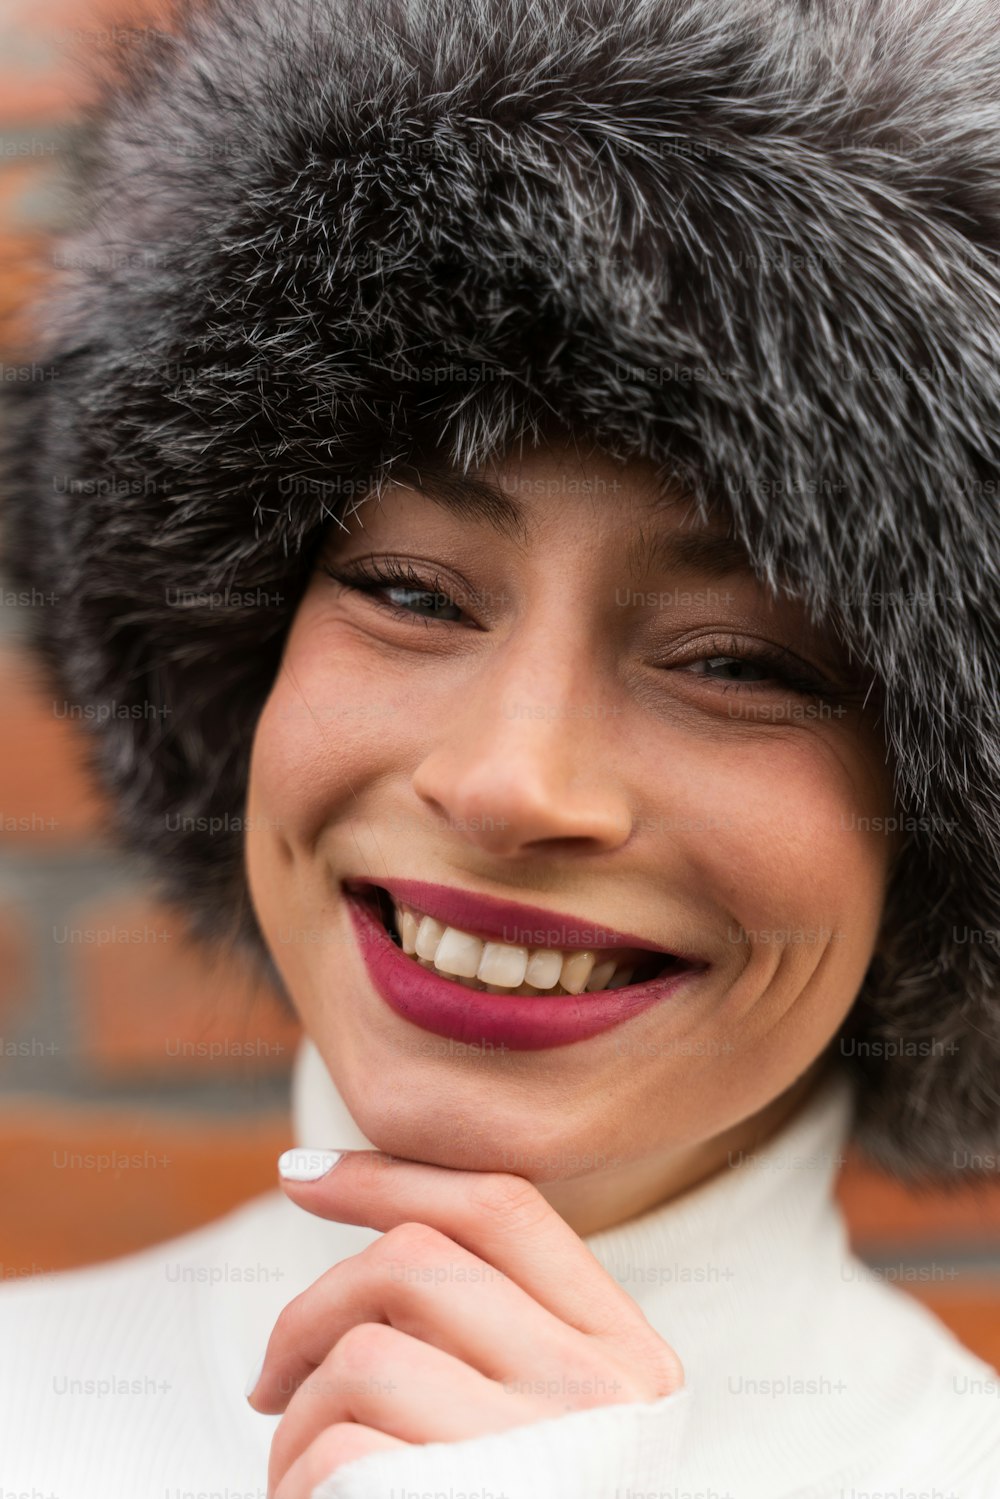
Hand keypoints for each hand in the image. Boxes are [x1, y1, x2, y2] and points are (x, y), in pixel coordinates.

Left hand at [247, 1148, 684, 1498]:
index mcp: (626, 1359)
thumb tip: (361, 1206)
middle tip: (268, 1378)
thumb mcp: (547, 1426)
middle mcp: (598, 1395)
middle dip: (311, 1308)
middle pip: (416, 1263)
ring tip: (296, 1472)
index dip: (391, 1173)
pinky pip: (338, 1450)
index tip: (301, 1176)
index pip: (502, 1208)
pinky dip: (295, 1479)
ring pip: (364, 1353)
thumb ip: (498, 1329)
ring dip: (295, 1413)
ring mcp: (536, 1458)